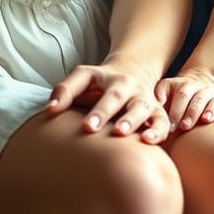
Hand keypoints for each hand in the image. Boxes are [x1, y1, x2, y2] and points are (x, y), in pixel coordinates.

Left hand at [46, 56, 170, 142]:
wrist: (132, 70)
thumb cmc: (100, 80)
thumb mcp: (83, 76)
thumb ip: (65, 90)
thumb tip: (49, 110)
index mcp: (117, 81)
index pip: (108, 97)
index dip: (99, 113)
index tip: (87, 128)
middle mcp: (135, 91)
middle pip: (132, 105)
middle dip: (125, 120)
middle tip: (116, 133)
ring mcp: (148, 103)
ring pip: (151, 114)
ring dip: (147, 127)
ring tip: (142, 140)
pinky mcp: (158, 114)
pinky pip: (164, 124)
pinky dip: (161, 133)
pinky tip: (151, 143)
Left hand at [156, 67, 213, 131]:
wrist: (203, 76)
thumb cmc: (179, 90)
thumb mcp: (167, 86)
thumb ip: (159, 93)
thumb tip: (154, 104)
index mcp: (184, 85)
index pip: (181, 96)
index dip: (176, 110)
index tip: (170, 126)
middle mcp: (201, 88)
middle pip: (197, 99)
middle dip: (191, 113)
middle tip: (184, 127)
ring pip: (213, 100)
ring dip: (209, 110)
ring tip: (205, 120)